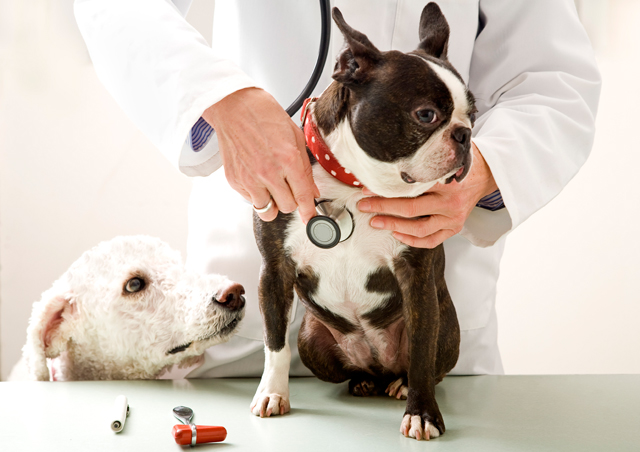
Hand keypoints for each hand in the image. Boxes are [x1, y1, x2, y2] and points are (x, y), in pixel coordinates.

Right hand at [202, 88, 319, 222]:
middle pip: (287, 207)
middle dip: (291, 201)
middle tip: (288, 188)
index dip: (309, 211)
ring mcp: (249, 179)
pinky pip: (251, 201)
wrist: (234, 107)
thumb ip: (305, 168)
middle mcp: (268, 173)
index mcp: (288, 160)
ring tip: (272, 187)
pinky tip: (256, 177)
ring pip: (268, 211)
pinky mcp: (235, 181)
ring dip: (273, 203)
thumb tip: (312, 191)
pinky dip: (256, 195)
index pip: (303, 197)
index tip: (311, 217)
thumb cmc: (264, 116)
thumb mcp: (295, 137)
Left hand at [356, 143, 497, 247]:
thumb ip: (428, 152)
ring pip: (418, 228)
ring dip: (393, 226)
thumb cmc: (463, 161)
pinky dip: (412, 240)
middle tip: (364, 205)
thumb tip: (395, 148)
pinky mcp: (454, 228)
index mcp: (448, 181)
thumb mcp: (448, 152)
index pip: (411, 187)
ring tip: (374, 221)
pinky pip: (430, 240)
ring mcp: (453, 218)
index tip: (367, 188)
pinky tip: (396, 233)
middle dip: (383, 207)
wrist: (487, 174)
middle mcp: (450, 202)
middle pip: (410, 209)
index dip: (386, 189)